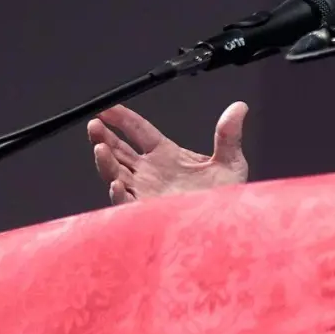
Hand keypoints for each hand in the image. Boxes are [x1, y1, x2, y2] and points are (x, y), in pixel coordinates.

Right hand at [86, 101, 249, 204]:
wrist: (226, 226)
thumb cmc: (227, 196)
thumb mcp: (230, 162)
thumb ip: (228, 135)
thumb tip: (240, 107)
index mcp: (165, 154)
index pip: (138, 130)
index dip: (121, 118)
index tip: (106, 108)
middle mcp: (150, 172)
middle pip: (119, 151)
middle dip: (103, 138)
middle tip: (94, 126)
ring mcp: (145, 191)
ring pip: (116, 174)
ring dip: (106, 162)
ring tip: (100, 149)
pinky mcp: (146, 212)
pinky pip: (127, 203)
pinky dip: (119, 195)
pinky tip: (117, 185)